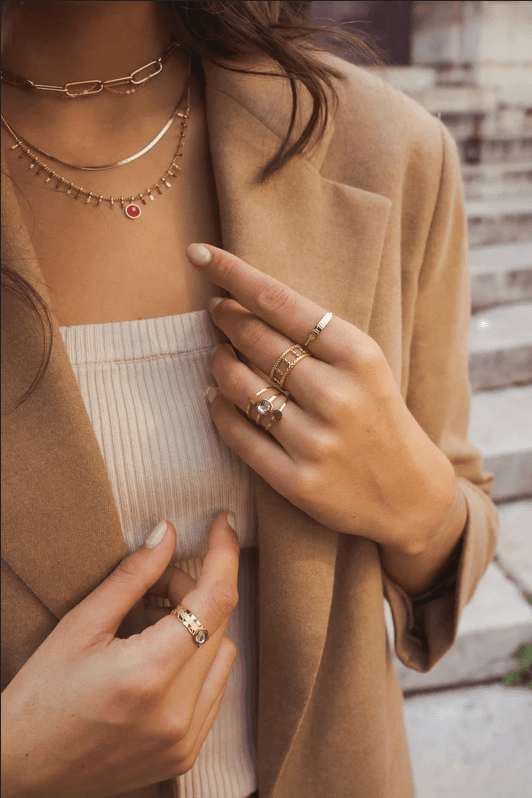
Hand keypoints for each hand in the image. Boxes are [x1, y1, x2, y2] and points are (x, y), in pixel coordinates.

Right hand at [1, 513, 239, 797]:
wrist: (21, 770)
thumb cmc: (41, 695)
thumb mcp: (80, 625)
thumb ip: (132, 576)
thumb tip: (168, 534)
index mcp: (150, 673)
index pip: (215, 598)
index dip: (225, 554)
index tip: (225, 523)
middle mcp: (177, 711)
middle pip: (220, 621)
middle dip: (196, 589)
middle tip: (159, 581)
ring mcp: (185, 738)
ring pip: (224, 654)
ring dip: (201, 625)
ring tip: (157, 619)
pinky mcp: (185, 754)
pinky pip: (215, 690)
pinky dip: (200, 660)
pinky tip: (165, 654)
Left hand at [187, 243, 456, 553]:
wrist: (409, 493)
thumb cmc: (380, 417)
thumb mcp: (366, 364)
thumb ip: (316, 335)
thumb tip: (245, 302)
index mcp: (358, 354)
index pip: (279, 300)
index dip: (232, 273)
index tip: (199, 254)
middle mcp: (336, 394)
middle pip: (254, 339)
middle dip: (225, 317)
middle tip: (217, 310)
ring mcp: (314, 440)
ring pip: (237, 384)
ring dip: (219, 363)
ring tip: (220, 355)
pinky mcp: (296, 480)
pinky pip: (236, 432)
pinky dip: (217, 408)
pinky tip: (217, 397)